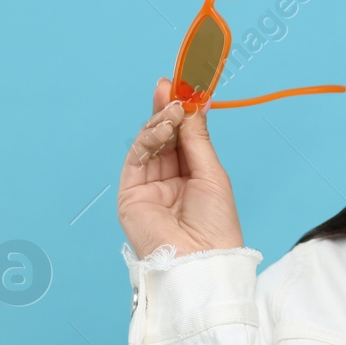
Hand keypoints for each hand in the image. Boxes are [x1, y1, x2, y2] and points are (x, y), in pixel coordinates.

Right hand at [117, 77, 244, 259]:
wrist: (201, 260)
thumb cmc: (215, 224)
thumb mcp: (211, 173)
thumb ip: (197, 138)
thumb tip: (194, 103)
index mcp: (191, 178)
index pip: (182, 138)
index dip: (183, 113)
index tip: (185, 85)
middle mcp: (168, 181)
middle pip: (163, 137)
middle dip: (167, 109)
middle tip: (171, 84)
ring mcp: (147, 187)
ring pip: (148, 144)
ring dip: (160, 120)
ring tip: (173, 106)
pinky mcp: (130, 194)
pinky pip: (137, 158)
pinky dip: (149, 137)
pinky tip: (164, 124)